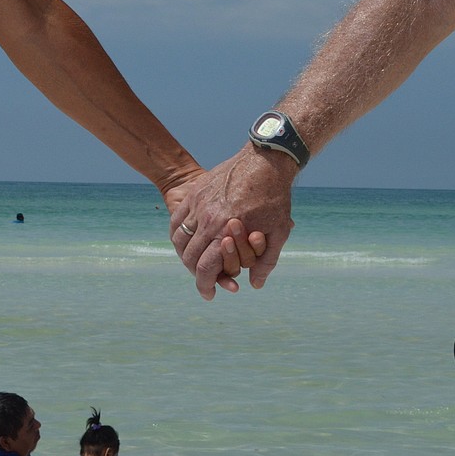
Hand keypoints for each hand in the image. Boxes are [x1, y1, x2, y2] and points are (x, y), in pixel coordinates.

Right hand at [171, 145, 296, 299]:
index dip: (205, 286)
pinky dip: (178, 235)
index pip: (205, 268)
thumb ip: (266, 261)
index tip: (209, 294)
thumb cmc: (275, 198)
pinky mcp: (195, 193)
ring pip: (179, 240)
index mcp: (226, 232)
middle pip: (189, 257)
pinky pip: (176, 220)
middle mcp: (207, 219)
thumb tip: (255, 285)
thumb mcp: (278, 232)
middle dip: (195, 273)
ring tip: (195, 261)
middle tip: (203, 279)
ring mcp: (198, 204)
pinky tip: (187, 240)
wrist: (266, 161)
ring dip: (185, 255)